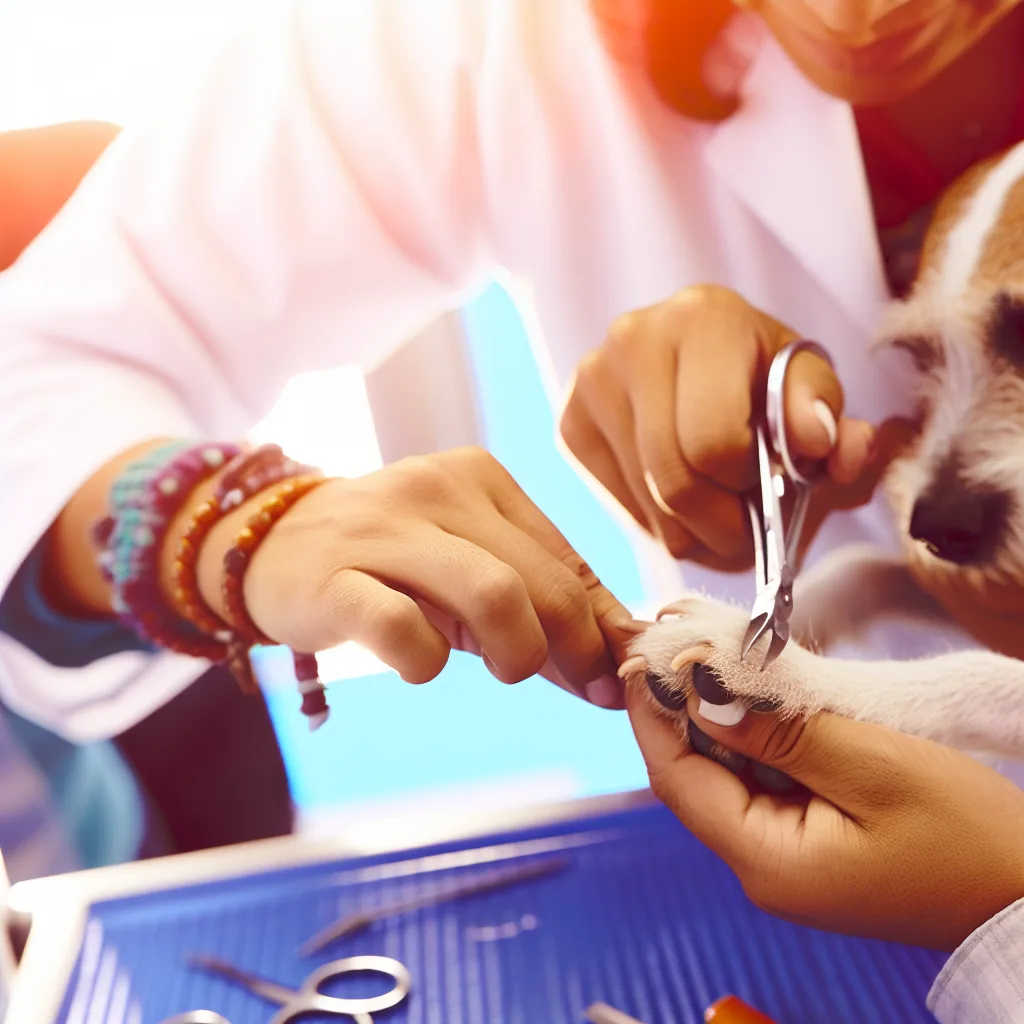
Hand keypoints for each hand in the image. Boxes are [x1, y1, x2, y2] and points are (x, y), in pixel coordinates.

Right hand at [186, 447, 636, 706]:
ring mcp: (383, 530)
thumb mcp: (465, 564)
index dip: (601, 625)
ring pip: (492, 593)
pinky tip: (421, 664)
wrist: (268, 541)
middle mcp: (437, 490)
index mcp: (480, 479)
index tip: (613, 676)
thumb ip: (534, 599)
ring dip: (519, 653)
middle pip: (540, 580)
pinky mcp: (334, 578)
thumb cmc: (389, 561)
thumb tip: (612, 656)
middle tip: (583, 691)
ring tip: (507, 669)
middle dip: (578, 649)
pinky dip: (427, 661)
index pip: (565, 557)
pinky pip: (402, 628)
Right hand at [560, 285, 891, 569]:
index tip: (768, 486)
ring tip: (719, 508)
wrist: (705, 361)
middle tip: (746, 524)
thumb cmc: (765, 380)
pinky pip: (621, 506)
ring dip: (694, 528)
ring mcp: (592, 382)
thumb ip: (835, 420)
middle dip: (722, 523)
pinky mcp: (571, 422)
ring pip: (649, 505)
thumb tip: (825, 442)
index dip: (749, 487)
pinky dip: (660, 520)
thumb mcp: (812, 391)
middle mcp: (633, 339)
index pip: (714, 445)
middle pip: (675, 483)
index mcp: (703, 317)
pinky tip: (681, 494)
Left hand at [627, 684, 1023, 950]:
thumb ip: (779, 731)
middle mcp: (763, 865)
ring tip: (714, 652)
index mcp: (766, 860)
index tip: (642, 654)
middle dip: (683, 705)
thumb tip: (701, 692)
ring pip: (729, 772)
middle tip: (678, 639)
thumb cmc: (968, 839)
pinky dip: (757, 736)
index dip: (650, 713)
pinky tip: (761, 695)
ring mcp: (786, 856)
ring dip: (720, 715)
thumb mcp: (872, 767)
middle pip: (695, 773)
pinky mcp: (811, 841)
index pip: (675, 778)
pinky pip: (764, 780)